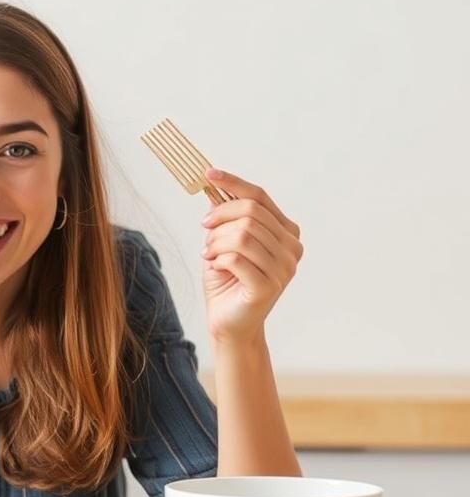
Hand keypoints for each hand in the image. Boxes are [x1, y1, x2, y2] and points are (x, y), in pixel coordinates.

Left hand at [199, 168, 302, 344]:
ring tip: (209, 255)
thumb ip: (225, 217)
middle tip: (204, 232)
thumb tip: (214, 187)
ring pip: (242, 235)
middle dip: (219, 219)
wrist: (228, 322)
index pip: (259, 197)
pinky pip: (236, 258)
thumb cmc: (227, 281)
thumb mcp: (223, 242)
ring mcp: (284, 268)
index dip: (233, 183)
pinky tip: (215, 267)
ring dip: (216, 243)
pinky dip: (218, 259)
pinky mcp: (269, 286)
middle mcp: (292, 248)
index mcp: (286, 232)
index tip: (208, 174)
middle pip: (250, 213)